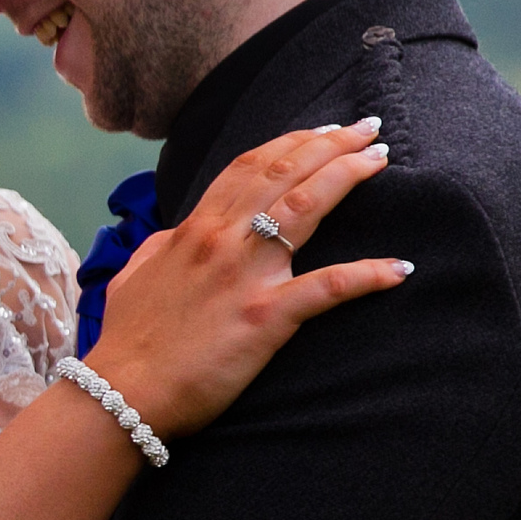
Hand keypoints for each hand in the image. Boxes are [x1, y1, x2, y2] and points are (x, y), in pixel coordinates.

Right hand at [87, 118, 409, 435]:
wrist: (121, 391)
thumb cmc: (126, 341)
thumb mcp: (134, 277)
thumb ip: (160, 248)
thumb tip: (176, 234)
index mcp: (193, 230)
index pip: (249, 168)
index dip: (290, 143)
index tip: (322, 131)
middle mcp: (221, 241)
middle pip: (284, 173)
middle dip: (331, 144)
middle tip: (368, 128)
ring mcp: (245, 276)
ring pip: (306, 207)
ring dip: (348, 176)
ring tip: (380, 159)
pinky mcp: (265, 317)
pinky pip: (328, 288)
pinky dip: (367, 275)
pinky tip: (399, 268)